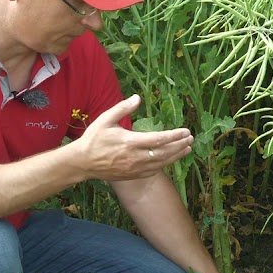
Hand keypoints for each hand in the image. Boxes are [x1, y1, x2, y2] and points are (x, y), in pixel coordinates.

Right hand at [75, 95, 193, 180]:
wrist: (82, 162)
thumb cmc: (93, 138)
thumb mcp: (106, 119)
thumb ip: (123, 108)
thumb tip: (138, 98)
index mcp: (129, 142)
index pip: (158, 139)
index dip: (174, 135)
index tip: (185, 131)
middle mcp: (135, 157)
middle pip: (164, 152)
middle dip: (180, 145)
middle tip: (191, 138)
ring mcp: (134, 168)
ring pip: (161, 163)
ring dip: (176, 156)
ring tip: (187, 149)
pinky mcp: (132, 175)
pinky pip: (153, 171)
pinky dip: (164, 164)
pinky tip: (170, 159)